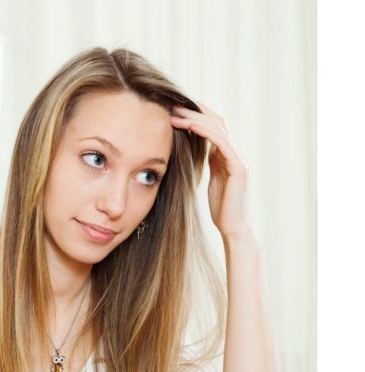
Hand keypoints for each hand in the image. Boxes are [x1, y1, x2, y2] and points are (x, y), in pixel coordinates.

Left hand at [170, 103, 249, 239]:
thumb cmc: (222, 209)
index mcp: (227, 155)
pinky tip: (190, 126)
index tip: (176, 109)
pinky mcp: (238, 166)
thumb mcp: (212, 181)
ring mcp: (238, 158)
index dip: (196, 115)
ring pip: (218, 128)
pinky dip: (205, 132)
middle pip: (216, 121)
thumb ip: (209, 164)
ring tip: (175, 114)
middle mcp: (235, 152)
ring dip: (195, 119)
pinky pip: (221, 142)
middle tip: (172, 105)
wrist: (234, 228)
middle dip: (194, 111)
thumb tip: (199, 151)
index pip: (213, 127)